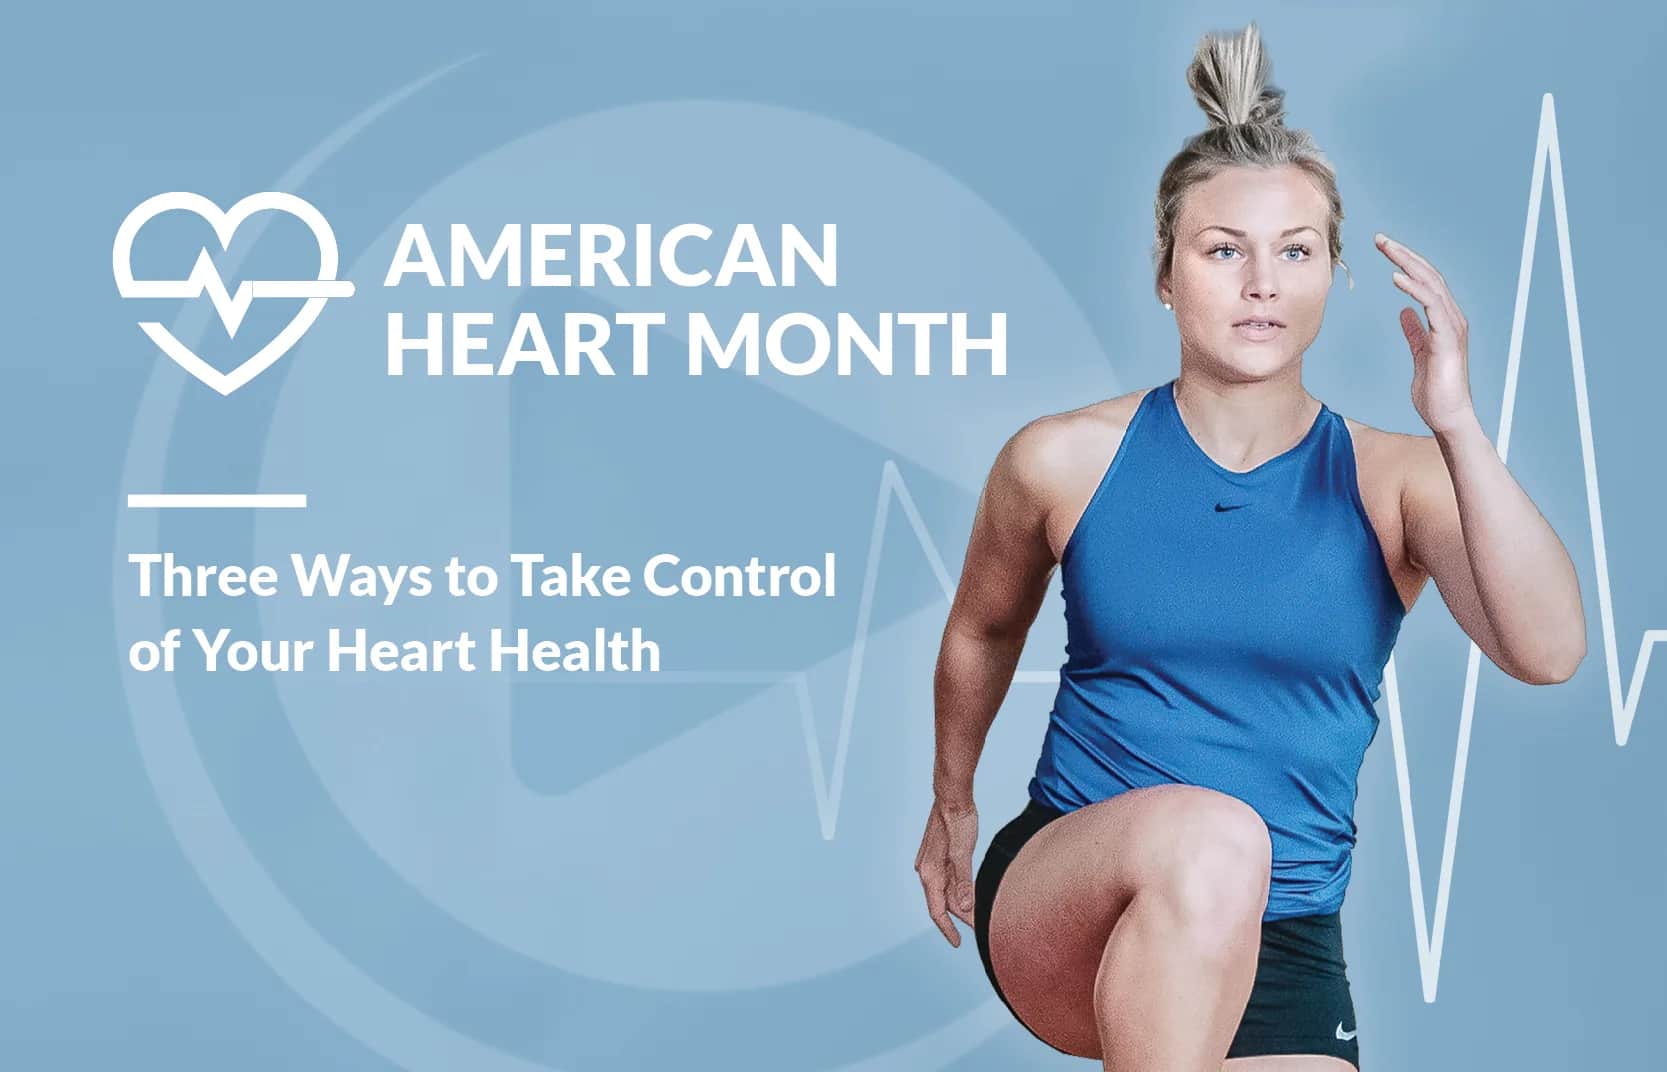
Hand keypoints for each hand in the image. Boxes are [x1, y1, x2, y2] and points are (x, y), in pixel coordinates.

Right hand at [913, 797, 978, 946]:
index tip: (958, 944)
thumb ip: (962, 881)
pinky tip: (972, 895)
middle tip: (981, 929)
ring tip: (980, 915)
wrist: (952, 797)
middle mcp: (927, 870)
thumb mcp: (962, 852)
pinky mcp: (940, 856)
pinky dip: (961, 890)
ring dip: (962, 905)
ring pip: (947, 892)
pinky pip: (949, 880)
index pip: (937, 910)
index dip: (948, 929)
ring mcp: (932, 863)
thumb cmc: (957, 821)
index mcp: (929, 872)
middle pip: (943, 903)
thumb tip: (963, 907)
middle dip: (961, 918)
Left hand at [1375, 232, 1476, 434]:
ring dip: (1407, 263)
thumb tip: (1404, 313)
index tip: (1385, 250)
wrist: (1448, 417)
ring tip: (1386, 248)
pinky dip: (1414, 289)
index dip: (1406, 264)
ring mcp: (1452, 327)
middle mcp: (1452, 318)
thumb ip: (1414, 332)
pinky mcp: (1447, 339)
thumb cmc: (1435, 391)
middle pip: (1428, 275)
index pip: (1425, 282)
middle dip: (1404, 255)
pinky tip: (1397, 278)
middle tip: (1380, 239)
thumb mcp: (1419, 354)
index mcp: (1444, 320)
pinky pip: (1432, 306)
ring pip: (1431, 284)